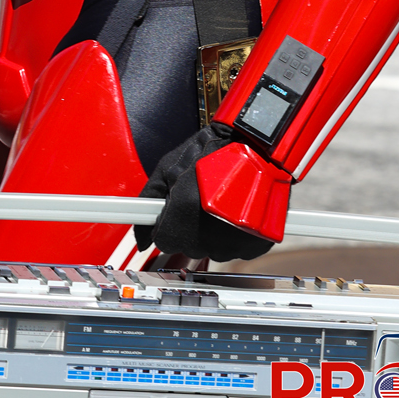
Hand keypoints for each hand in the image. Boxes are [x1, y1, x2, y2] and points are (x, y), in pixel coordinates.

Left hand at [133, 122, 273, 262]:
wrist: (258, 147)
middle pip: (187, 245)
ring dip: (211, 232)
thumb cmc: (217, 150)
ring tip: (220, 202)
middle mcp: (207, 234)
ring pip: (211, 249)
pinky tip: (236, 212)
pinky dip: (234, 236)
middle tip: (199, 200)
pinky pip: (235, 250)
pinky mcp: (254, 245)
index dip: (166, 224)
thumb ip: (149, 198)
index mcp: (183, 213)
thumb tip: (140, 233)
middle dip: (189, 226)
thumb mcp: (170, 165)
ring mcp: (233, 242)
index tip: (171, 214)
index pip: (162, 240)